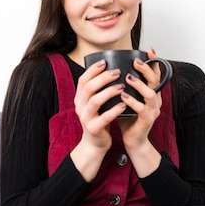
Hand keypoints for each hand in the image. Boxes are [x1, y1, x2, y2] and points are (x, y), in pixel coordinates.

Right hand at [70, 58, 126, 180]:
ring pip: (95, 101)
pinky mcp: (94, 129)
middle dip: (103, 78)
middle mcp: (80, 106)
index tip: (105, 62)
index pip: (83, 80)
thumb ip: (98, 90)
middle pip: (89, 87)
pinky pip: (104, 118)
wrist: (95, 143)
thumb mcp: (95, 103)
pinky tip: (124, 105)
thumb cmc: (99, 119)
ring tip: (122, 87)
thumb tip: (110, 70)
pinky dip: (114, 110)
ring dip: (109, 92)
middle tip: (117, 72)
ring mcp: (85, 118)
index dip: (93, 69)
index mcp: (79, 98)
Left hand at [118, 47, 163, 176]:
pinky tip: (123, 97)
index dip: (154, 61)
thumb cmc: (128, 117)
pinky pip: (141, 109)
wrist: (133, 139)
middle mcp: (155, 100)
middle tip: (135, 62)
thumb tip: (112, 68)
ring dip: (139, 85)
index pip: (155, 73)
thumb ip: (124, 85)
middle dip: (146, 69)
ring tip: (127, 78)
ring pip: (150, 94)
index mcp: (151, 92)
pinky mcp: (147, 120)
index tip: (148, 49)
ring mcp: (152, 110)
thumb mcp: (127, 97)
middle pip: (155, 81)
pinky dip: (132, 102)